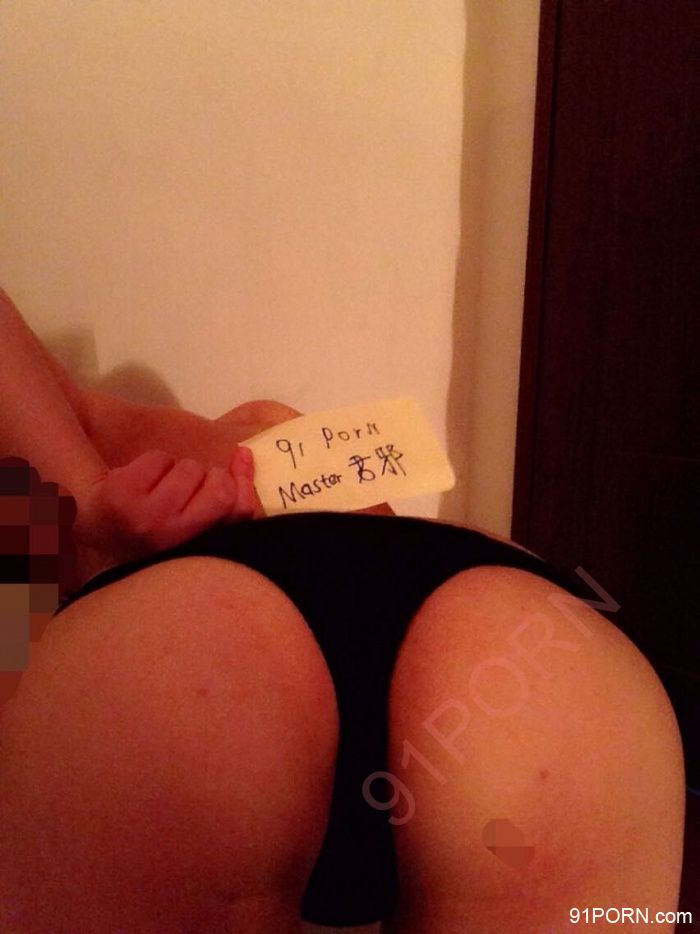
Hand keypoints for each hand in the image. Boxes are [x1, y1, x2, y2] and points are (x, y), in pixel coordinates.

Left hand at [75, 446, 257, 573]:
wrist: (88, 517)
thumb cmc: (147, 518)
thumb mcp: (188, 519)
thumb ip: (223, 496)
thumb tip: (243, 455)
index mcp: (191, 549)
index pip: (240, 514)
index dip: (245, 484)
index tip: (239, 460)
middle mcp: (171, 540)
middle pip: (221, 489)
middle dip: (207, 475)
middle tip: (184, 484)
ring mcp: (146, 519)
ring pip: (190, 469)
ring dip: (177, 468)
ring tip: (156, 485)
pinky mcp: (124, 495)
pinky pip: (161, 459)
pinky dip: (153, 461)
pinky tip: (138, 479)